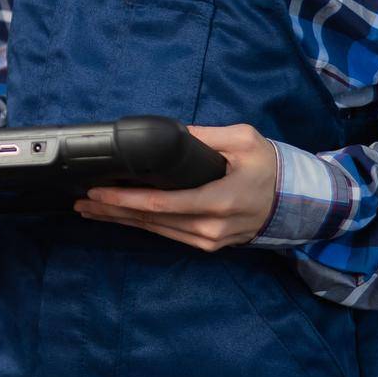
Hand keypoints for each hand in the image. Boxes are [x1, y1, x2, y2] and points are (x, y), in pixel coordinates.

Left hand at [72, 123, 277, 251]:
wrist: (296, 200)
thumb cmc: (269, 166)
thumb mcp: (243, 140)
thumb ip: (206, 135)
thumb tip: (170, 132)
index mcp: (221, 200)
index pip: (164, 204)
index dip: (127, 198)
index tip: (99, 189)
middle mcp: (212, 227)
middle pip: (153, 220)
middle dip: (113, 210)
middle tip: (81, 200)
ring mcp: (209, 240)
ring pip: (156, 230)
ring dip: (121, 219)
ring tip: (90, 208)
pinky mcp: (207, 244)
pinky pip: (167, 234)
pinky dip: (140, 224)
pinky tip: (119, 216)